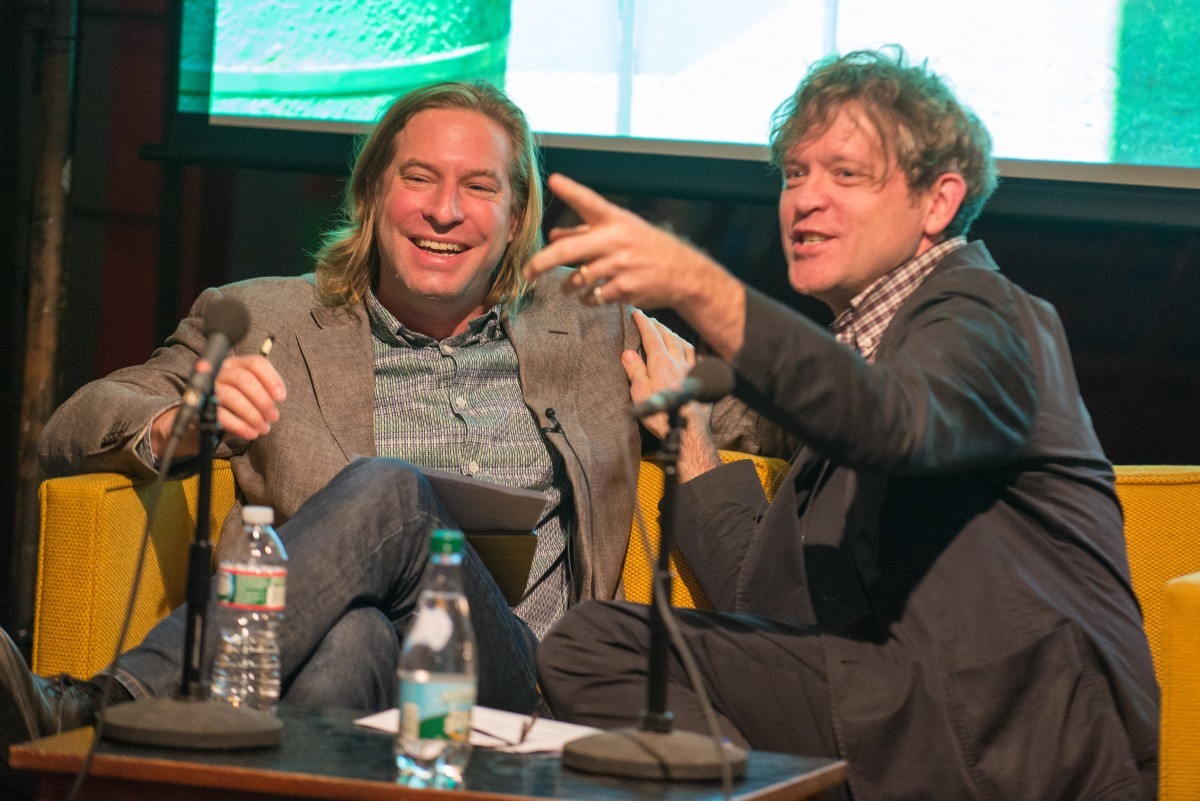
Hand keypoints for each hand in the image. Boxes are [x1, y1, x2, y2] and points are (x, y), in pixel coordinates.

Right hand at [151, 353, 286, 457]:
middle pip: (244, 379)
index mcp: (235, 365)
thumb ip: (261, 393)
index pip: (255, 363)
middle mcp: (220, 372)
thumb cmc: (229, 405)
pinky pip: (221, 415)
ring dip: (252, 414)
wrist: (197, 421)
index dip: (271, 379)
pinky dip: (240, 425)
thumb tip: (275, 402)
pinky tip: (251, 433)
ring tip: (263, 428)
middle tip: (273, 416)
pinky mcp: (199, 407)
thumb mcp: (246, 395)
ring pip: (232, 396)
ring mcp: (207, 388)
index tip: (281, 398)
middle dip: (262, 400)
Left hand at [523, 174, 746, 357]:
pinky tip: (593, 296)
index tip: (554, 180)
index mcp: (615, 220)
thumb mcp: (621, 232)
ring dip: (568, 286)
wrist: (683, 273)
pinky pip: (594, 296)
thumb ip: (585, 233)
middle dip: (542, 263)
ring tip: (568, 287)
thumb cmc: (647, 248)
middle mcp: (616, 240)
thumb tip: (553, 235)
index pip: (590, 202)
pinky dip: (588, 299)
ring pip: (579, 279)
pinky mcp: (626, 288)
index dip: (571, 190)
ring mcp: (621, 265)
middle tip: (527, 273)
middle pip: (569, 250)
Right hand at [622, 309, 696, 439]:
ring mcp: (690, 369)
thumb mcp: (640, 393)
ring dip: (673, 334)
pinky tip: (689, 350)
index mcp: (661, 363)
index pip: (651, 337)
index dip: (643, 323)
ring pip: (683, 343)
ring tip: (666, 331)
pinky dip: (689, 347)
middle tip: (649, 319)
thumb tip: (627, 352)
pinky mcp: (698, 379)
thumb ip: (635, 370)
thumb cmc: (662, 415)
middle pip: (668, 336)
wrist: (688, 430)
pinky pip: (695, 356)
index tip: (636, 312)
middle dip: (658, 325)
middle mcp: (677, 362)